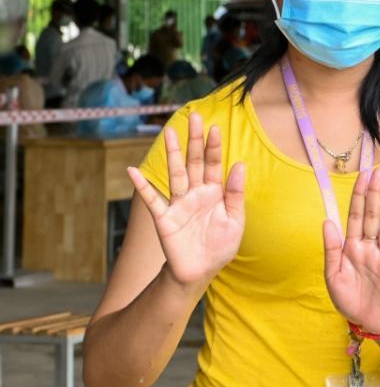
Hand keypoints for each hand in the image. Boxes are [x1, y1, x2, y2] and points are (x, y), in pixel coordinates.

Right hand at [127, 113, 245, 288]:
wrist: (201, 270)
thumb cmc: (220, 245)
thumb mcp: (235, 220)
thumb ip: (236, 193)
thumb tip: (239, 164)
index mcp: (215, 193)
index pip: (214, 165)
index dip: (214, 147)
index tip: (215, 127)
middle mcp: (195, 193)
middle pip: (194, 162)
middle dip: (194, 140)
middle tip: (194, 116)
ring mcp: (179, 204)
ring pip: (175, 174)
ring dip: (172, 154)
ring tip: (169, 133)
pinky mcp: (165, 218)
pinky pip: (152, 200)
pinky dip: (142, 186)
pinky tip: (132, 170)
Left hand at [323, 167, 379, 335]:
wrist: (367, 322)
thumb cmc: (348, 299)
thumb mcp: (333, 276)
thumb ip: (331, 250)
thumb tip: (327, 222)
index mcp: (351, 247)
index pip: (354, 216)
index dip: (358, 195)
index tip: (362, 175)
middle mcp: (369, 247)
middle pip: (372, 216)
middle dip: (374, 194)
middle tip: (379, 171)